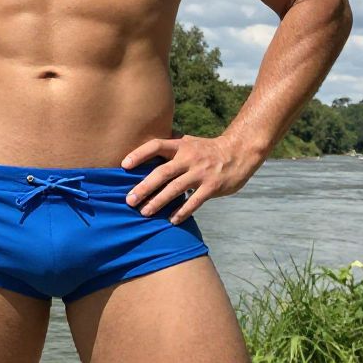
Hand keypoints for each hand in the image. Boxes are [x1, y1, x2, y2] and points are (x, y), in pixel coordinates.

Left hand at [120, 134, 261, 224]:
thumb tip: (142, 153)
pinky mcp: (212, 186)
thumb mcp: (188, 142)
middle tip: (129, 200)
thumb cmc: (206, 150)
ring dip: (159, 202)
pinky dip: (182, 212)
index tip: (124, 165)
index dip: (139, 154)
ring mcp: (201, 173)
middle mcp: (189, 158)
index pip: (156, 146)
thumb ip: (169, 148)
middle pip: (162, 172)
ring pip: (176, 189)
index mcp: (180, 145)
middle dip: (144, 187)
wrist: (238, 152)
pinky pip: (194, 201)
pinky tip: (171, 220)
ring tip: (145, 212)